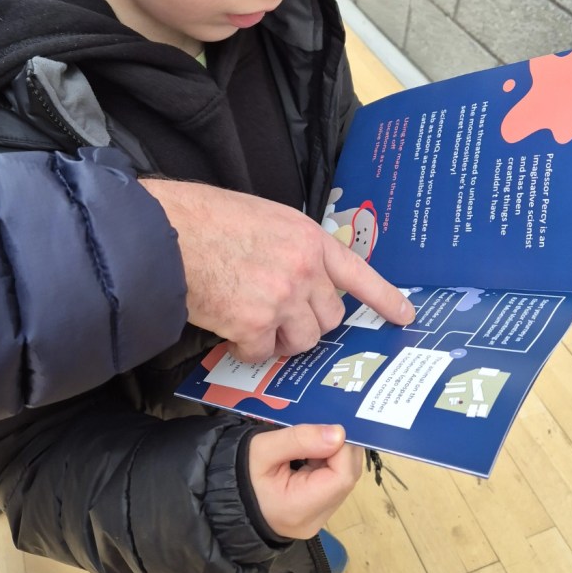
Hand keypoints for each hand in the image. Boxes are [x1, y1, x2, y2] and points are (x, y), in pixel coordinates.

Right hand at [142, 180, 414, 361]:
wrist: (166, 231)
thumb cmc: (206, 219)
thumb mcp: (265, 219)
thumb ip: (293, 248)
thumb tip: (302, 277)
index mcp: (309, 239)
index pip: (358, 274)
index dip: (384, 299)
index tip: (405, 317)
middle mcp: (303, 270)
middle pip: (329, 318)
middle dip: (309, 324)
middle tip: (279, 317)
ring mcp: (281, 299)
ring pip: (301, 341)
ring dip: (279, 340)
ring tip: (250, 321)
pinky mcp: (253, 325)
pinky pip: (261, 353)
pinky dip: (245, 349)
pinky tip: (227, 329)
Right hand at [248, 424, 362, 538]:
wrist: (221, 496)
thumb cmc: (238, 472)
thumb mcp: (262, 449)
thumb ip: (300, 439)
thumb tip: (339, 433)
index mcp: (299, 508)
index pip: (342, 477)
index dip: (343, 448)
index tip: (330, 426)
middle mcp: (314, 520)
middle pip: (346, 479)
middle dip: (341, 449)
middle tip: (323, 427)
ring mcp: (316, 519)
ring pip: (342, 481)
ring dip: (335, 456)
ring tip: (313, 439)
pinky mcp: (315, 513)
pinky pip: (332, 485)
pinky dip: (327, 464)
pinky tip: (312, 452)